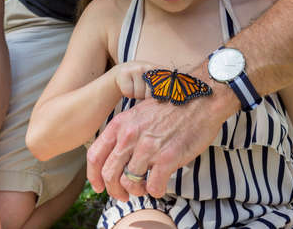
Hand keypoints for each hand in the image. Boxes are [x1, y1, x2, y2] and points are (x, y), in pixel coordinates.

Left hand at [87, 66, 237, 200]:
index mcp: (120, 125)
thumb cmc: (171, 105)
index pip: (95, 155)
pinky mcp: (168, 158)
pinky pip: (153, 187)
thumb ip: (125, 132)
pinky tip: (161, 185)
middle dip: (114, 190)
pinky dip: (156, 191)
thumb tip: (117, 155)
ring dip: (136, 191)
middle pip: (109, 174)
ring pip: (129, 183)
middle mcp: (129, 136)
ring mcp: (148, 148)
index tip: (99, 186)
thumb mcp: (138, 113)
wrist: (199, 98)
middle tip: (123, 195)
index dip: (93, 175)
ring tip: (145, 187)